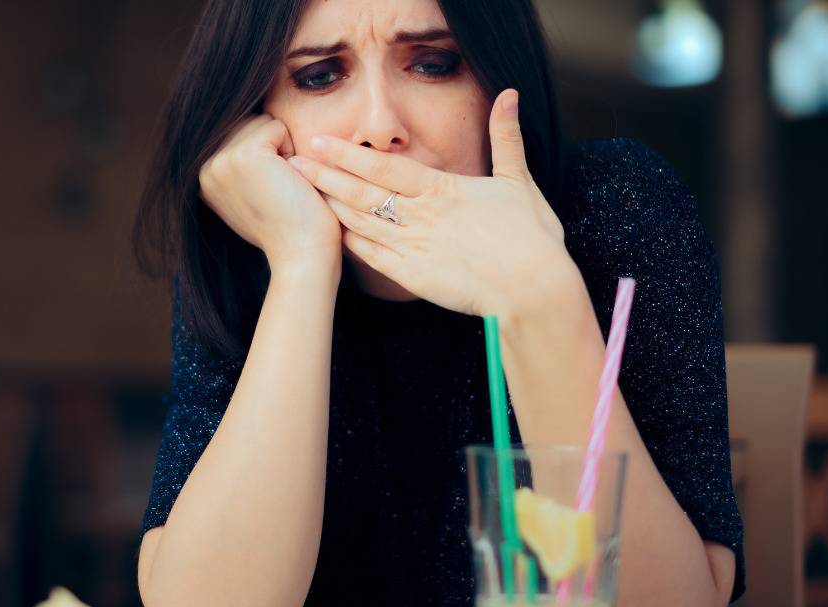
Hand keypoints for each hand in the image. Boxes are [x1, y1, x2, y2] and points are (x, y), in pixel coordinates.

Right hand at [199, 114, 342, 271]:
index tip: (269, 193)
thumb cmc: (290, 228)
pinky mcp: (244, 155)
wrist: (301, 254)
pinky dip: (293, 150)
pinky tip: (290, 181)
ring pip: (263, 122)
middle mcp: (205, 168)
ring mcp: (221, 161)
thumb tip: (247, 128)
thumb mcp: (253, 194)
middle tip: (279, 189)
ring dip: (284, 148)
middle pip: (250, 122)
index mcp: (204, 177)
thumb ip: (241, 167)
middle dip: (274, 148)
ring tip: (283, 185)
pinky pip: (277, 127)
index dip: (267, 156)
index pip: (240, 133)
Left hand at [286, 89, 572, 319]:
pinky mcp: (413, 277)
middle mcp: (422, 216)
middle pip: (362, 190)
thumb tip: (509, 95)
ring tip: (301, 193)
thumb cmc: (531, 238)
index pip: (384, 165)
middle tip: (292, 163)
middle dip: (324, 175)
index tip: (319, 142)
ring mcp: (414, 247)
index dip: (347, 154)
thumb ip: (506, 138)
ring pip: (362, 221)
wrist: (534, 291)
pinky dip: (351, 243)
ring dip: (330, 205)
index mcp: (443, 189)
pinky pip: (374, 256)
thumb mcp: (520, 182)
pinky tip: (331, 232)